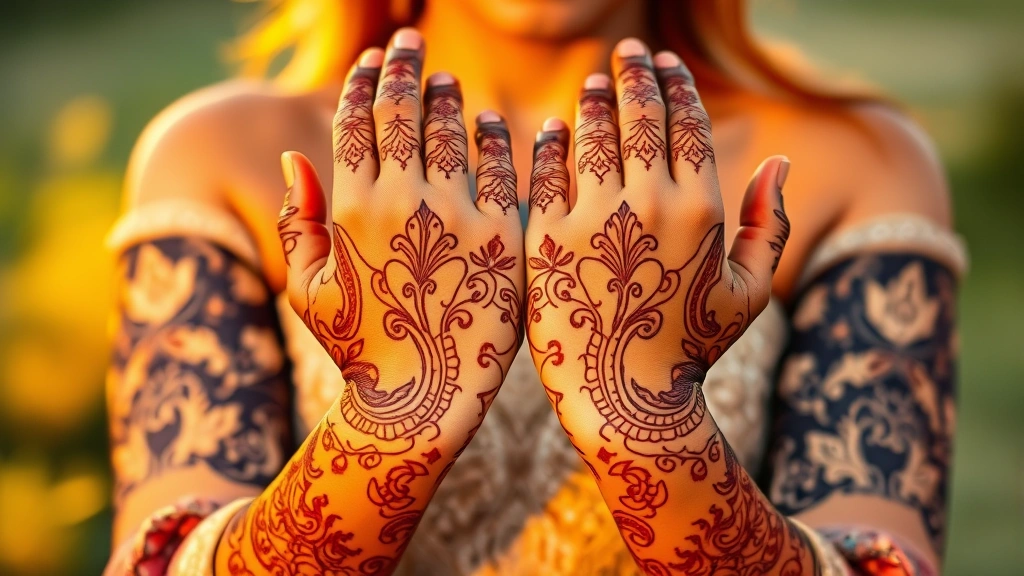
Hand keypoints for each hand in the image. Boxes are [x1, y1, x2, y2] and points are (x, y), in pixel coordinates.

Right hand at [232, 28, 523, 573]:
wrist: (421, 403)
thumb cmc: (360, 350)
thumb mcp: (309, 290)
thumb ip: (301, 221)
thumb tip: (294, 157)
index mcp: (353, 209)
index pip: (357, 123)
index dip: (364, 84)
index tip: (373, 60)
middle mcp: (404, 202)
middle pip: (402, 113)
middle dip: (403, 68)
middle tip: (409, 42)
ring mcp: (458, 217)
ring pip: (451, 133)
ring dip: (445, 96)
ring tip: (445, 79)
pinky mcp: (505, 238)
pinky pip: (504, 172)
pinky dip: (496, 140)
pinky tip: (490, 124)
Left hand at [524, 39, 802, 571]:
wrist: (625, 399)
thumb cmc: (690, 349)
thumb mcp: (748, 293)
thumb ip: (766, 225)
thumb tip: (779, 161)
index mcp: (700, 209)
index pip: (688, 124)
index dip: (677, 85)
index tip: (667, 63)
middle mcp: (649, 204)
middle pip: (641, 117)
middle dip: (636, 74)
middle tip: (628, 52)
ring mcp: (594, 220)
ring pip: (593, 137)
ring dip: (595, 100)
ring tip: (594, 83)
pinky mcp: (547, 239)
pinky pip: (546, 175)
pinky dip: (551, 145)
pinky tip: (555, 131)